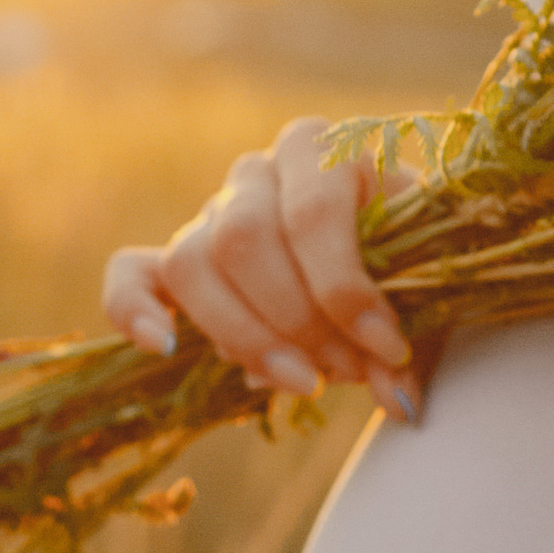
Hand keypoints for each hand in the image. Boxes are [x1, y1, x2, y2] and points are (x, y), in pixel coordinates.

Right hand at [103, 118, 416, 418]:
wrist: (388, 254)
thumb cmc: (411, 261)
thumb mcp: (422, 288)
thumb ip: (408, 341)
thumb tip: (397, 402)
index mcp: (320, 150)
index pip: (313, 213)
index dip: (346, 290)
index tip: (386, 348)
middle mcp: (256, 172)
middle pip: (244, 240)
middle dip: (298, 321)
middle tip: (345, 371)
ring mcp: (210, 214)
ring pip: (192, 263)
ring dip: (244, 335)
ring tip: (302, 383)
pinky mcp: (174, 260)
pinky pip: (131, 274)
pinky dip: (134, 309)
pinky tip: (163, 347)